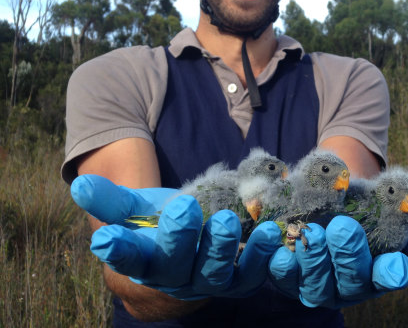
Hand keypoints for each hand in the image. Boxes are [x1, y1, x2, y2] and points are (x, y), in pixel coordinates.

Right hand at [70, 174, 281, 299]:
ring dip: (220, 248)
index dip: (119, 250)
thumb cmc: (159, 223)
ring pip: (213, 273)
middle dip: (178, 238)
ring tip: (226, 220)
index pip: (128, 259)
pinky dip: (261, 257)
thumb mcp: (135, 209)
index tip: (107, 238)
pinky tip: (269, 233)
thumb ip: (111, 200)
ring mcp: (208, 281)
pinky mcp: (239, 280)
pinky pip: (251, 275)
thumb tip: (78, 185)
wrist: (192, 246)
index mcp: (144, 261)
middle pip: (174, 265)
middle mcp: (175, 277)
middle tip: (184, 208)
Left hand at [268, 215, 407, 307]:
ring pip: (315, 283)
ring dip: (313, 259)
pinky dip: (279, 262)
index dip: (392, 272)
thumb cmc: (361, 202)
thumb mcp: (384, 204)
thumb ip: (404, 219)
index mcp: (377, 270)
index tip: (395, 263)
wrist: (324, 193)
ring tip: (312, 232)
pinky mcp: (287, 277)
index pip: (389, 276)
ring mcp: (317, 284)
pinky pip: (282, 275)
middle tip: (343, 226)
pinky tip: (276, 244)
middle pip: (351, 280)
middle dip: (348, 254)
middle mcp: (348, 284)